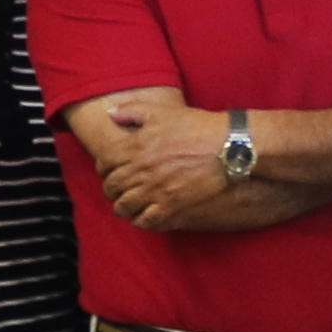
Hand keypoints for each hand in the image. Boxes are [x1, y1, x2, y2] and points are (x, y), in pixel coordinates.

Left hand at [93, 100, 238, 229]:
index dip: (104, 167)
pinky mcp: (170, 207)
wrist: (228, 147)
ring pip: (124, 207)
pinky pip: (145, 220)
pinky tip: (145, 214)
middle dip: (111, 188)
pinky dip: (141, 219)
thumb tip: (111, 114)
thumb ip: (133, 111)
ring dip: (123, 205)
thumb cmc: (197, 127)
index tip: (110, 169)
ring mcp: (154, 191)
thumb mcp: (163, 111)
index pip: (104, 163)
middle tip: (118, 188)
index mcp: (135, 147)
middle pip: (111, 187)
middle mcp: (140, 171)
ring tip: (129, 203)